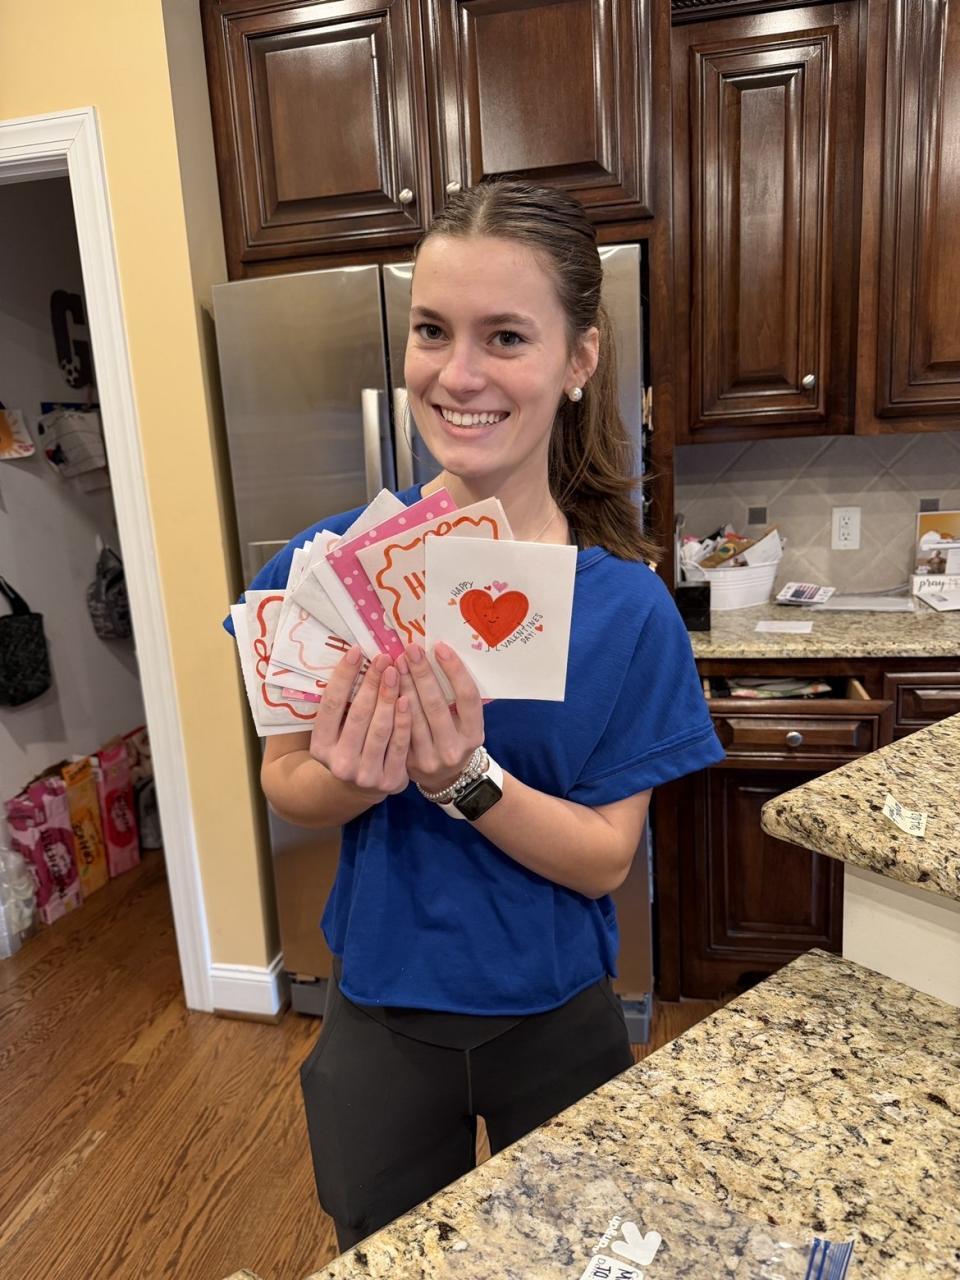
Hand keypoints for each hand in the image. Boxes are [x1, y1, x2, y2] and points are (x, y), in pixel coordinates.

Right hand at [309, 648, 410, 796]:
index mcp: (320, 747)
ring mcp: (365, 775)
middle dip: (371, 683)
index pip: (330, 705)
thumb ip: (341, 704)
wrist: (362, 787)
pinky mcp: (390, 780)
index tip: (355, 651)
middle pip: (357, 715)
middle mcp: (340, 763)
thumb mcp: (335, 730)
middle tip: (383, 658)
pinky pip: (399, 745)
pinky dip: (404, 721)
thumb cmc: (350, 745)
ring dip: (388, 697)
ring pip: (380, 729)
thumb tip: (355, 657)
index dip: (343, 676)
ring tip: (396, 671)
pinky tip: (408, 698)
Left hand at [397, 641, 484, 792]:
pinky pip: (397, 730)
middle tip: (411, 649)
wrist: (443, 778)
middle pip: (436, 705)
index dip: (455, 671)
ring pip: (413, 717)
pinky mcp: (407, 764)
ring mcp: (429, 759)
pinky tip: (385, 686)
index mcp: (474, 735)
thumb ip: (458, 697)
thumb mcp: (466, 722)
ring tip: (395, 662)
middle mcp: (453, 749)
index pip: (467, 698)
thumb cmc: (455, 737)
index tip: (440, 648)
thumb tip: (440, 654)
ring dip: (403, 685)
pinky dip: (391, 706)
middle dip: (422, 674)